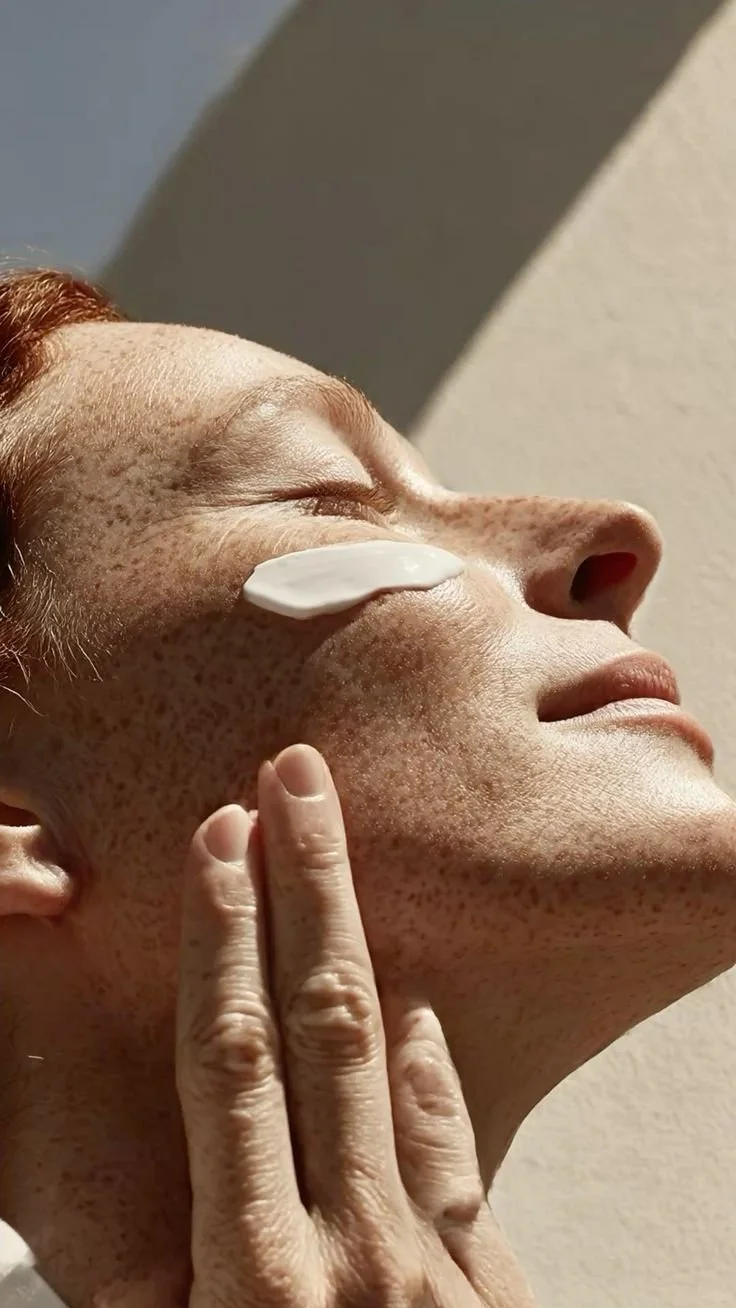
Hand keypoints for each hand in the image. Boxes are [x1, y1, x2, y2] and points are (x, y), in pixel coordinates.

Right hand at [176, 743, 528, 1306]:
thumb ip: (161, 1299)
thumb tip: (142, 1253)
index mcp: (256, 1281)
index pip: (229, 1061)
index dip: (222, 935)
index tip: (221, 838)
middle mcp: (353, 1249)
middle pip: (324, 1021)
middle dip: (304, 883)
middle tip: (296, 776)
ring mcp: (431, 1266)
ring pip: (397, 1066)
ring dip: (364, 951)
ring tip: (339, 854)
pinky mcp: (490, 1297)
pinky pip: (456, 1154)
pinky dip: (431, 1071)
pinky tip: (421, 1019)